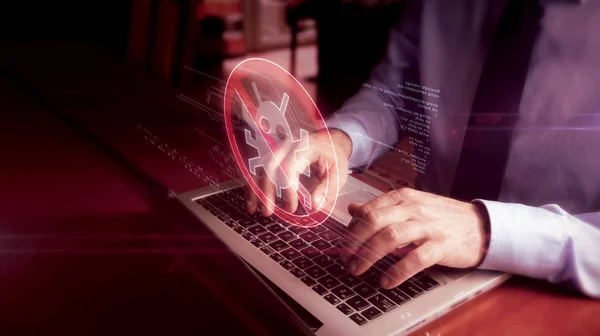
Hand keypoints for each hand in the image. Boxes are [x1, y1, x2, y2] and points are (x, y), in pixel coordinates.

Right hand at [247, 129, 351, 216]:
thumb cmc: (335, 156)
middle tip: (268, 212)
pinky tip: (252, 201)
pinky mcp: (274, 155)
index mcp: (306, 146)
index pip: (290, 166)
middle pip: (270, 165)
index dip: (288, 189)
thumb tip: (314, 206)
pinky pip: (260, 169)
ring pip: (261, 167)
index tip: (292, 207)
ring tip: (254, 209)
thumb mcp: (339, 172)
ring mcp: (279, 148)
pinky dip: (255, 185)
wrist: (330, 140)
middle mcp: (288, 144)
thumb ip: (328, 189)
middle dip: (267, 190)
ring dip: (256, 189)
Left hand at [341, 188, 488, 288]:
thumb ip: (382, 208)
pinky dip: (397, 272)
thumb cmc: (442, 217)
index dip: (352, 229)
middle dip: (354, 242)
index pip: (369, 210)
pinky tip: (386, 281)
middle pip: (374, 222)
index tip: (344, 245)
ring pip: (390, 238)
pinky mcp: (441, 245)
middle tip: (346, 259)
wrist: (481, 226)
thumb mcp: (411, 206)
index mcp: (403, 197)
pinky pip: (414, 259)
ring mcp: (428, 226)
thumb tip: (352, 210)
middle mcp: (413, 208)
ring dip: (369, 256)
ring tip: (358, 269)